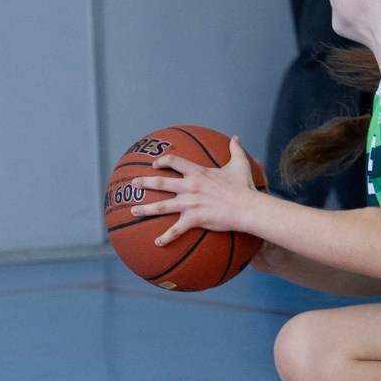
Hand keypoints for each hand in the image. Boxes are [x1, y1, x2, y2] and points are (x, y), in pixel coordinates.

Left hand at [143, 137, 264, 243]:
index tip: (154, 164)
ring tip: (133, 211)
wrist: (247, 207)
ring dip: (145, 209)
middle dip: (145, 182)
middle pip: (161, 183)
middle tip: (134, 183)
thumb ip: (235, 149)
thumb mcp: (240, 164)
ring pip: (162, 207)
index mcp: (197, 172)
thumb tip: (236, 137)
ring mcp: (190, 204)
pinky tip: (156, 243)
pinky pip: (176, 230)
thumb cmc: (244, 186)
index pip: (174, 162)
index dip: (162, 161)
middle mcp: (189, 187)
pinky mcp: (194, 219)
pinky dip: (166, 237)